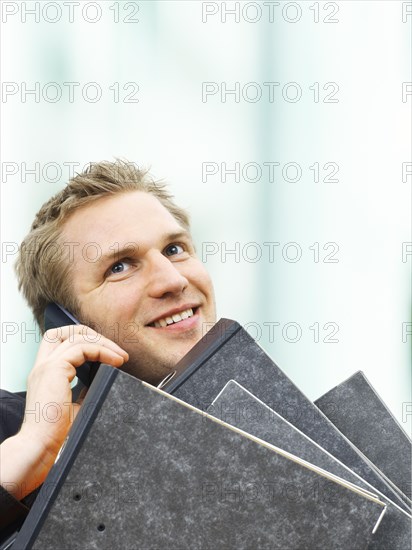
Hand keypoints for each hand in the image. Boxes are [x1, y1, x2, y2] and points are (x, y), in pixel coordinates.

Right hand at [0, 325, 127, 499]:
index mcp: (45, 374)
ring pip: (76, 336)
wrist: (41, 448)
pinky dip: (103, 351)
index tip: (111, 356)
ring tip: (121, 357)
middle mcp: (43, 366)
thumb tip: (106, 378)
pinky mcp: (54, 369)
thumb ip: (86, 390)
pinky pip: (82, 348)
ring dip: (104, 343)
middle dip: (93, 335)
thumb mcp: (76, 406)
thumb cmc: (57, 435)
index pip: (61, 342)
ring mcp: (47, 366)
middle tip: (116, 351)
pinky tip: (116, 361)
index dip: (87, 342)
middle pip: (65, 331)